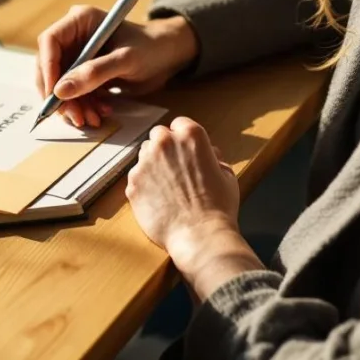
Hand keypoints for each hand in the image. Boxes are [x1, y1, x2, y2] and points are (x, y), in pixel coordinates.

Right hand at [35, 6, 199, 127]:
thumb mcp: (125, 60)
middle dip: (60, 94)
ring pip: (61, 84)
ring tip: (92, 119)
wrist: (168, 56)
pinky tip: (100, 112)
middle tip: (74, 116)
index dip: (48, 68)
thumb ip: (94, 73)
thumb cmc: (151, 47)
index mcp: (80, 20)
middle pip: (50, 66)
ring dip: (73, 105)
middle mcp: (74, 36)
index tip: (55, 95)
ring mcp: (78, 55)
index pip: (50, 42)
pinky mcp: (84, 72)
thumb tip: (60, 91)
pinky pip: (74, 92)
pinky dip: (83, 106)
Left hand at [126, 116, 262, 297]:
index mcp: (190, 135)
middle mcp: (165, 143)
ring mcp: (145, 162)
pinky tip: (158, 199)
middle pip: (159, 135)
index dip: (183, 139)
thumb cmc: (218, 207)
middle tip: (175, 168)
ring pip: (144, 153)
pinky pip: (136, 176)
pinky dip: (144, 184)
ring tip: (167, 186)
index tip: (185, 150)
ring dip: (153, 163)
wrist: (199, 236)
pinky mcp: (132, 182)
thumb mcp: (227, 173)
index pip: (180, 124)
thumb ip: (213, 156)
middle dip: (166, 148)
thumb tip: (208, 152)